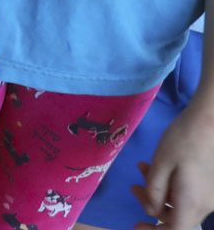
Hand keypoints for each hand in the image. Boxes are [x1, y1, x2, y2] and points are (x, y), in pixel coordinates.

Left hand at [135, 97, 213, 227]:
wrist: (211, 120)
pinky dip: (173, 185)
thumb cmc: (183, 139)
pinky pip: (190, 194)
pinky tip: (159, 166)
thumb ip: (154, 191)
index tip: (137, 224)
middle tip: (134, 187)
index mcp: (192, 202)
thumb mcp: (160, 164)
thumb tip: (152, 211)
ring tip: (143, 168)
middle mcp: (206, 204)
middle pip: (176, 217)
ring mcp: (211, 195)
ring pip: (182, 203)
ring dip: (160, 191)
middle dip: (152, 204)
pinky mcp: (212, 185)